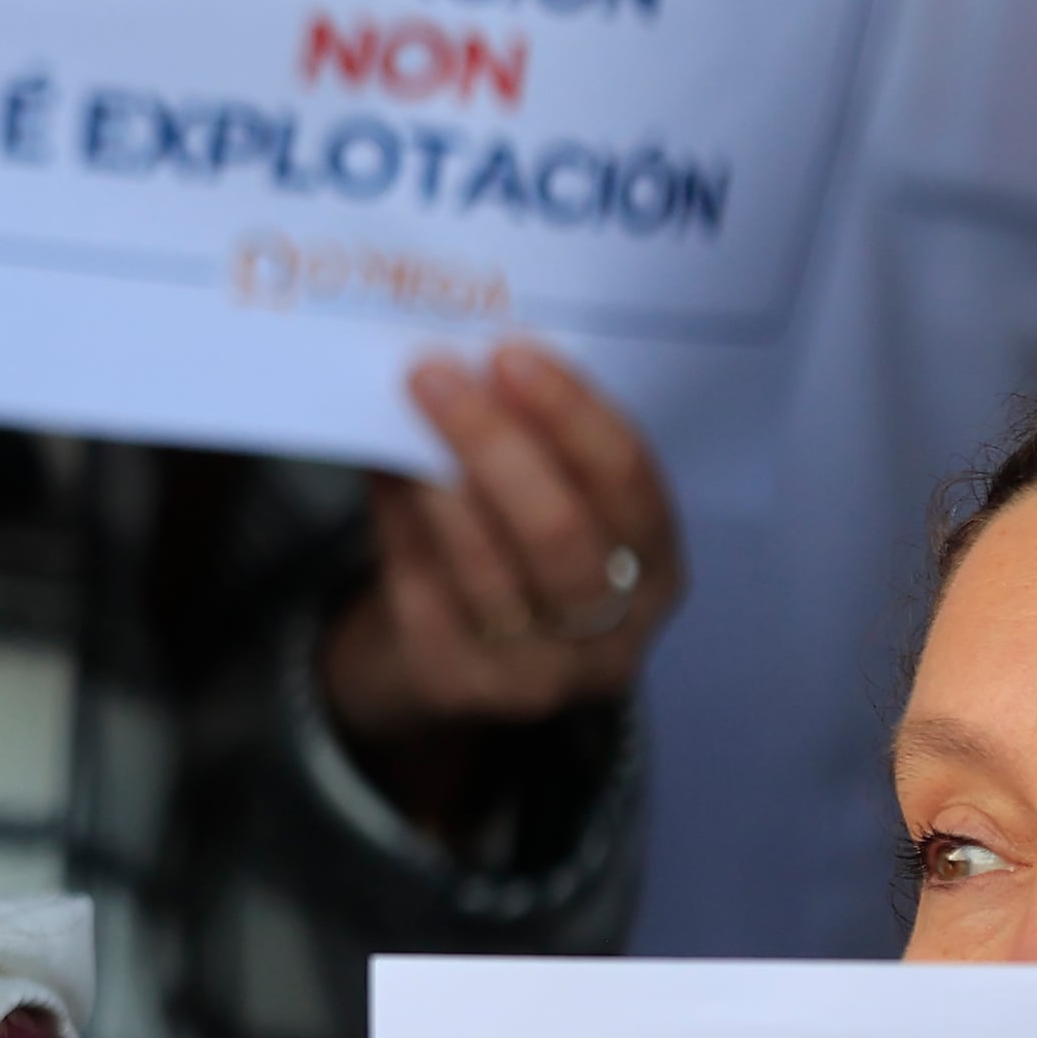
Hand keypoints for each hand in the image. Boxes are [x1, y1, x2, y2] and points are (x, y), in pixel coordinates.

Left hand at [321, 341, 683, 738]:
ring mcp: (540, 670)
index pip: (627, 480)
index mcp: (655, 564)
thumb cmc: (509, 556)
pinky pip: (424, 586)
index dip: (571, 415)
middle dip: (495, 444)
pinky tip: (381, 468)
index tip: (510, 354)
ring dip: (438, 479)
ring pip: (486, 563)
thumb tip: (464, 358)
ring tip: (399, 414)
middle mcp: (615, 626)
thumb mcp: (545, 504)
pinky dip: (400, 519)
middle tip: (434, 376)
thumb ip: (526, 444)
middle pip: (559, 531)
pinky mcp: (460, 683)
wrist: (447, 664)